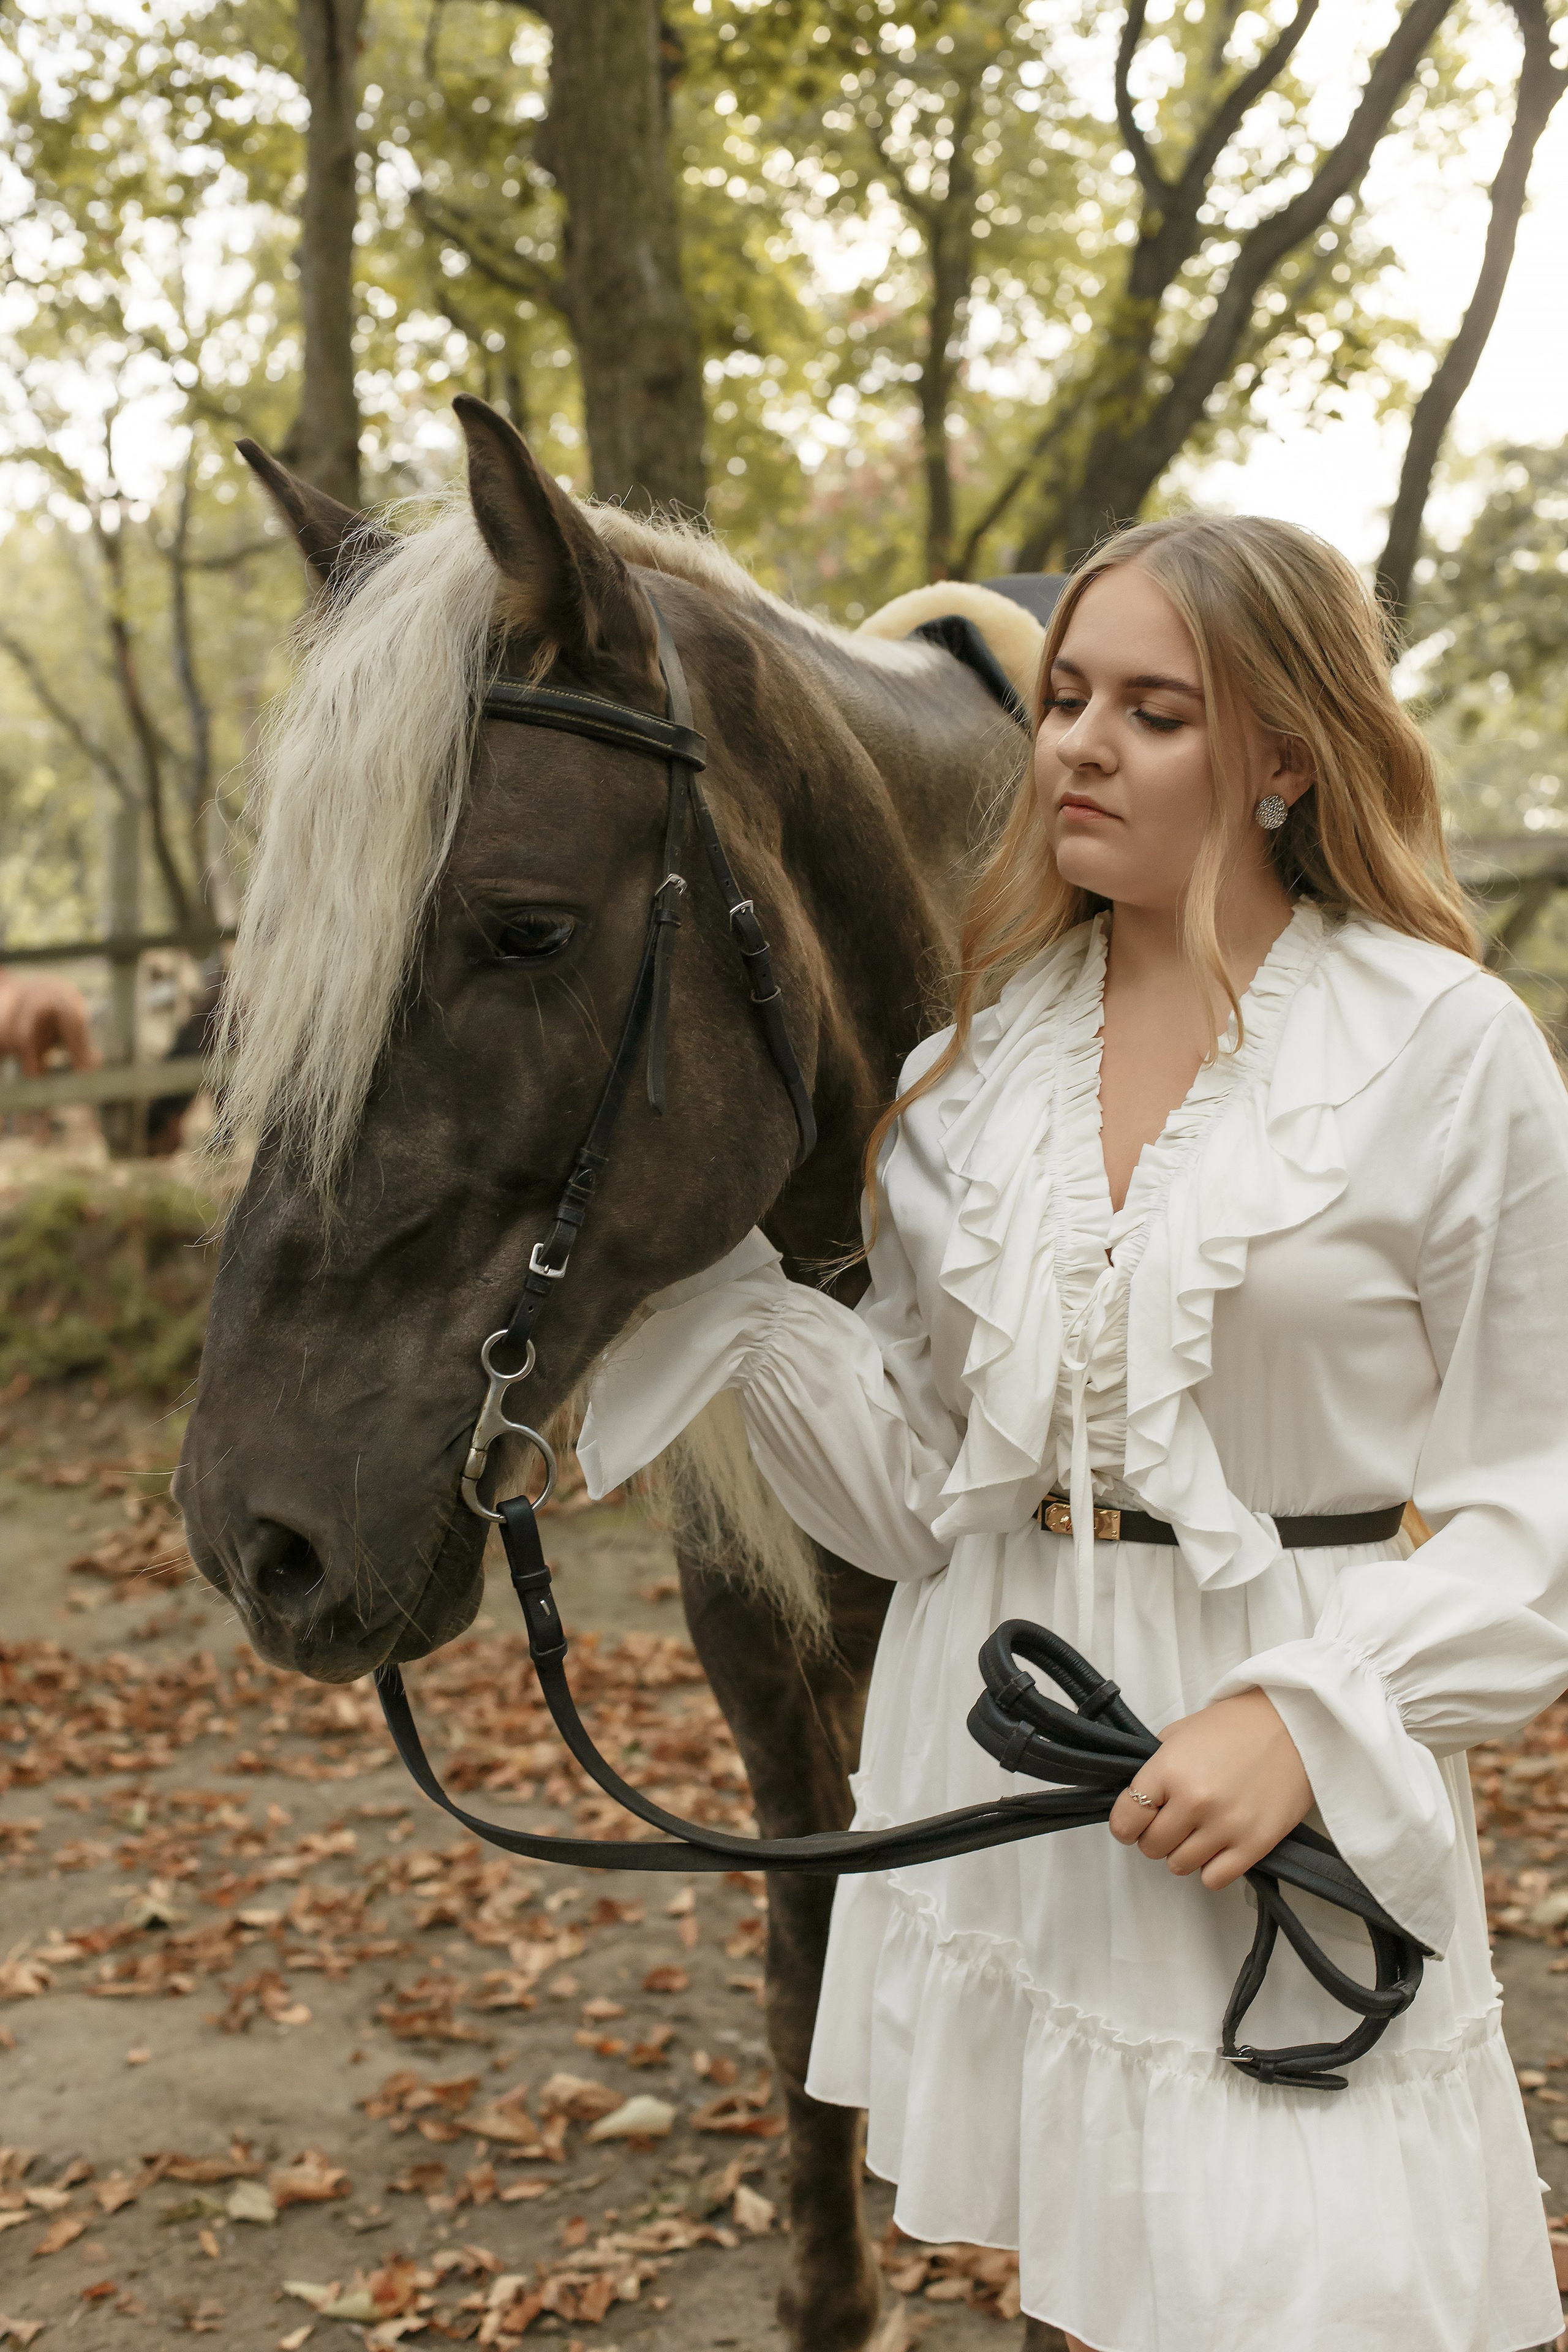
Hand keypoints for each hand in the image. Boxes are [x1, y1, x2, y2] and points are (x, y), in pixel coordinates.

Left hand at [1107, 1688, 1310, 1890]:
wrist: (1293, 1725)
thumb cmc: (1235, 1725)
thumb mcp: (1182, 1733)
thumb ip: (1156, 1766)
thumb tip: (1139, 1795)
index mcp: (1169, 1769)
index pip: (1126, 1819)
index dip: (1126, 1825)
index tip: (1133, 1824)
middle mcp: (1194, 1801)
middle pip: (1151, 1847)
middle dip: (1155, 1837)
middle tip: (1171, 1823)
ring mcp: (1225, 1826)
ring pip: (1179, 1866)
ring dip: (1183, 1852)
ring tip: (1197, 1832)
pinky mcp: (1255, 1845)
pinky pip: (1214, 1879)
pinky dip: (1210, 1868)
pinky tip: (1217, 1847)